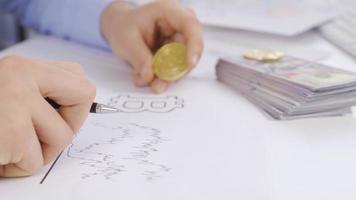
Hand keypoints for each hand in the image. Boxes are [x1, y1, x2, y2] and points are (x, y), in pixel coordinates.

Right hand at [0, 55, 95, 176]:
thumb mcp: (9, 92)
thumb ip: (40, 94)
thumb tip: (82, 104)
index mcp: (23, 67)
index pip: (79, 78)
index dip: (75, 106)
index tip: (58, 118)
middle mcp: (21, 75)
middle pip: (84, 96)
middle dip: (68, 124)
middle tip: (40, 135)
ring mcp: (15, 101)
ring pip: (62, 137)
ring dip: (37, 153)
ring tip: (8, 146)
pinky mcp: (10, 132)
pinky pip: (34, 161)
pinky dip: (16, 168)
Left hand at [101, 0, 203, 92]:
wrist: (120, 28)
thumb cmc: (123, 27)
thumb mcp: (126, 41)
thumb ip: (139, 58)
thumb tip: (150, 76)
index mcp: (168, 11)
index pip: (190, 26)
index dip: (194, 45)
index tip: (190, 64)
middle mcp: (178, 24)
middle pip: (189, 48)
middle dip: (176, 70)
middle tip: (159, 85)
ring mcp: (179, 38)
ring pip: (183, 62)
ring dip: (168, 76)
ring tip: (151, 84)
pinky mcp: (176, 52)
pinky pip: (175, 68)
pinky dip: (163, 76)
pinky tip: (148, 78)